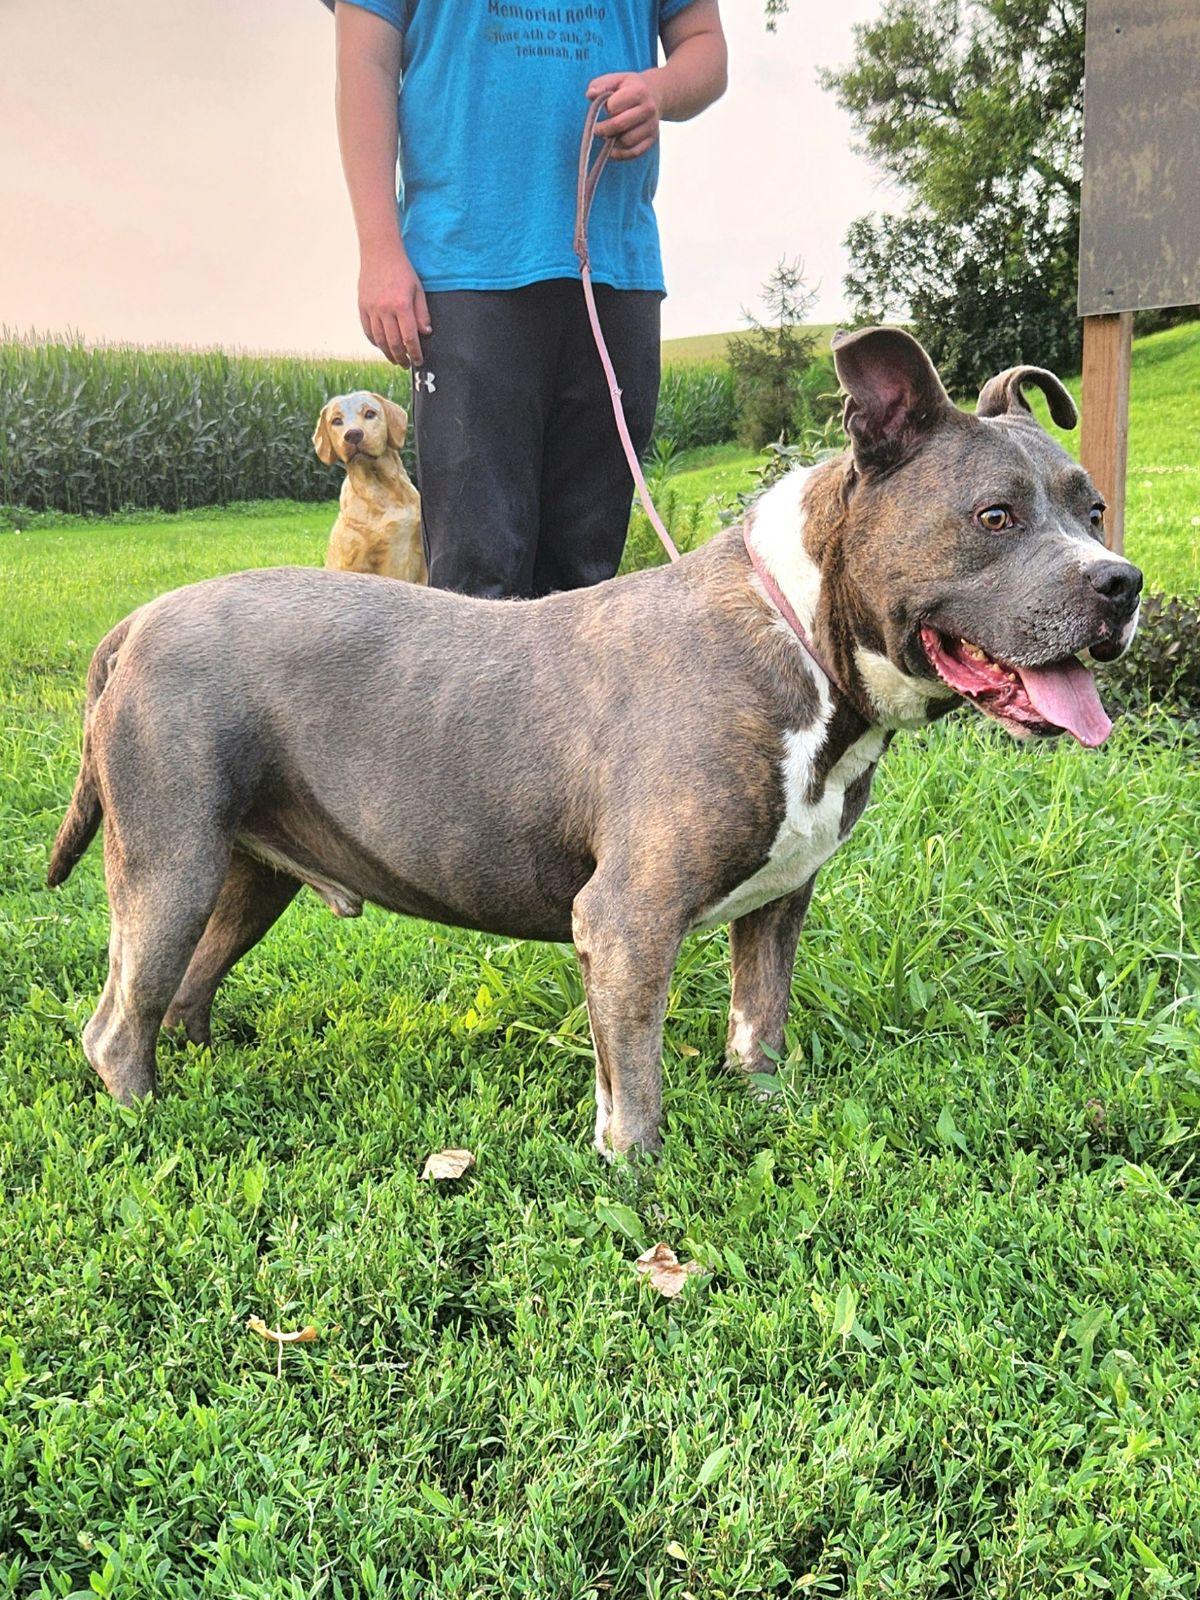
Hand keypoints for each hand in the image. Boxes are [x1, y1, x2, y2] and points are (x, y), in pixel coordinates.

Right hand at [358, 246, 430, 367]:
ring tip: (395, 359)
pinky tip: (382, 346)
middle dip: (401, 358)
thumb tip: (425, 333)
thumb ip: (422, 313)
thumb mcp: (418, 290)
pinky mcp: (362, 307)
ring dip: (388, 353)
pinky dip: (375, 342)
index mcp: (401, 305)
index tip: (418, 361)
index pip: (409, 337)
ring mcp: (371, 309)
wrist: (380, 253)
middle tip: (407, 365)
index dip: (415, 353)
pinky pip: (368, 331)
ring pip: (379, 340)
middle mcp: (385, 309)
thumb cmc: (402, 270)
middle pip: (393, 343)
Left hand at [586, 71, 662, 160]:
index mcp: (639, 91)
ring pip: (626, 141)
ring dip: (612, 141)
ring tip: (607, 135)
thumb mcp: (616, 79)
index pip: (614, 106)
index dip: (605, 108)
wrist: (653, 94)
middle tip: (597, 129)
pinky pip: (634, 152)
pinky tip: (613, 149)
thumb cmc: (628, 87)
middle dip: (603, 129)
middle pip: (619, 125)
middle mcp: (648, 109)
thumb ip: (601, 85)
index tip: (605, 107)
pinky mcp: (652, 139)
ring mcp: (652, 125)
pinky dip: (620, 154)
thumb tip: (590, 95)